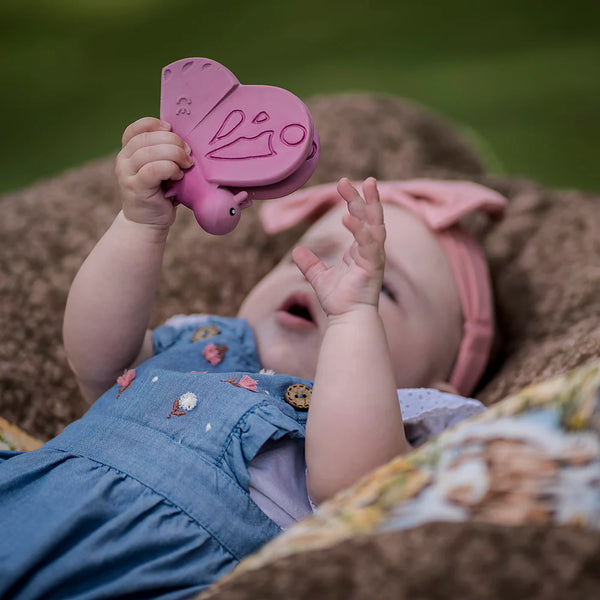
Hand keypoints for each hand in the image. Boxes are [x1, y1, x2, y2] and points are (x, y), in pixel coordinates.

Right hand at [115, 117, 193, 228]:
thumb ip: (164, 153)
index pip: (136, 129)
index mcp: (128, 151)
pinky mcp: (135, 187)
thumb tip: (186, 139)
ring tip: (186, 165)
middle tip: (188, 153)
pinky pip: (153, 169)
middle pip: (147, 138)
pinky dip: (170, 169)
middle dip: (172, 141)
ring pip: (150, 152)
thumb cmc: (160, 194)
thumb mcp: (160, 169)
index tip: (171, 128)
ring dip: (174, 155)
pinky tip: (178, 176)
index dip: (153, 124)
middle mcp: (123, 159)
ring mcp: (126, 173)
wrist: (147, 223)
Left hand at [292, 177, 385, 317]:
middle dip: (365, 196)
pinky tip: (348, 218)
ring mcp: (374, 258)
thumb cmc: (339, 301)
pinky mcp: (373, 267)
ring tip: (364, 187)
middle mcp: (371, 251)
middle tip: (356, 179)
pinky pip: (369, 244)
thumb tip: (297, 252)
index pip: (360, 219)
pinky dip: (360, 230)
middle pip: (371, 217)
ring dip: (369, 206)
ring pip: (375, 225)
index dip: (354, 201)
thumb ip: (310, 264)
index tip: (343, 185)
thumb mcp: (319, 278)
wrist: (347, 320)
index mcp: (361, 250)